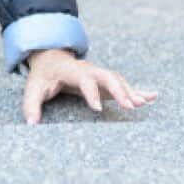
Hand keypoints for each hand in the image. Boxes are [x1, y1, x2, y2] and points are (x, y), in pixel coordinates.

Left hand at [21, 48, 157, 124]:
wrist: (51, 57)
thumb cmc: (43, 76)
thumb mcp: (32, 88)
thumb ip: (31, 105)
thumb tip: (31, 125)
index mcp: (71, 71)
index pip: (84, 80)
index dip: (91, 93)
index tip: (97, 109)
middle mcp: (89, 70)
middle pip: (108, 77)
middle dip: (119, 90)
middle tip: (130, 106)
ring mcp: (99, 75)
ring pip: (118, 80)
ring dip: (131, 91)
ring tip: (142, 104)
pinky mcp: (105, 82)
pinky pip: (123, 85)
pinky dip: (138, 90)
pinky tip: (152, 96)